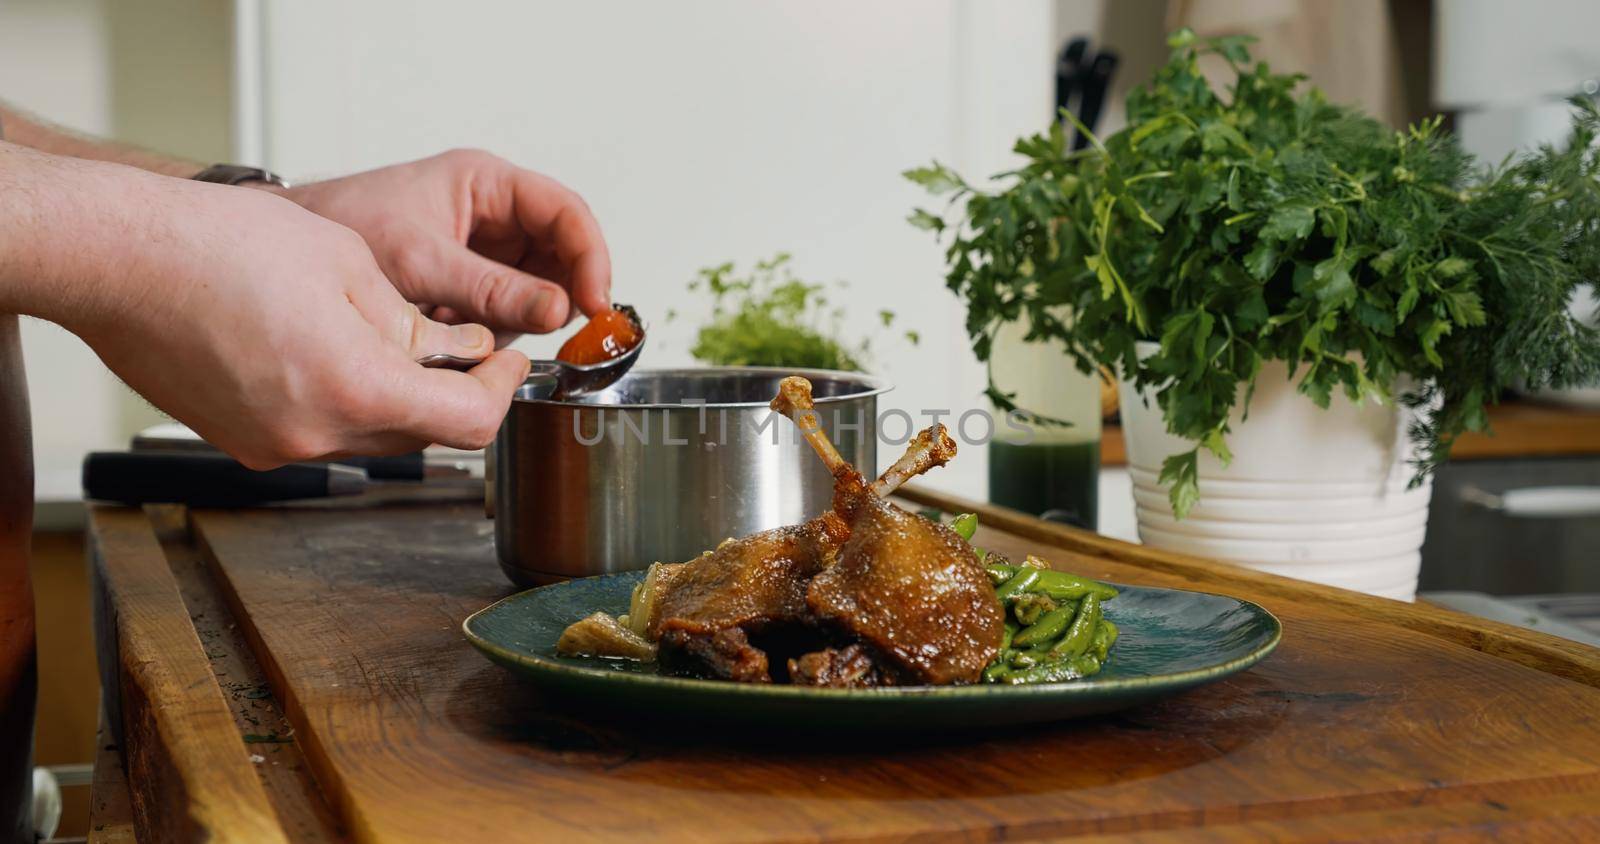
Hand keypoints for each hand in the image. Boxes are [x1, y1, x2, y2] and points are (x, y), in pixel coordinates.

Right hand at [10, 152, 529, 467]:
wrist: (116, 259)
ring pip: (372, 436)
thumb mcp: (348, 265)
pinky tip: (336, 352)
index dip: (502, 392)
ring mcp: (273, 446)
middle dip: (455, 394)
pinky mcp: (243, 441)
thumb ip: (415, 323)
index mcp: (357, 390)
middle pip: (423, 436)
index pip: (469, 424)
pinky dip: (347, 401)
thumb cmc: (217, 246)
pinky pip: (321, 430)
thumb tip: (461, 351)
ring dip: (400, 398)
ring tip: (402, 341)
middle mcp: (316, 434)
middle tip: (471, 350)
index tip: (510, 362)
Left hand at [281, 149, 611, 339]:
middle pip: (561, 256)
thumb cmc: (342, 227)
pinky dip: (488, 336)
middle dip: (558, 296)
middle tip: (552, 331)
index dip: (590, 257)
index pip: (565, 214)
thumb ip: (492, 289)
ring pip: (536, 294)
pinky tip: (452, 336)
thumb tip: (557, 310)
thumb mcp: (422, 260)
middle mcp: (492, 217)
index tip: (595, 302)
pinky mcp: (467, 292)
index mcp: (485, 185)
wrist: (282, 262)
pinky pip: (503, 318)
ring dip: (516, 322)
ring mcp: (482, 256)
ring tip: (469, 329)